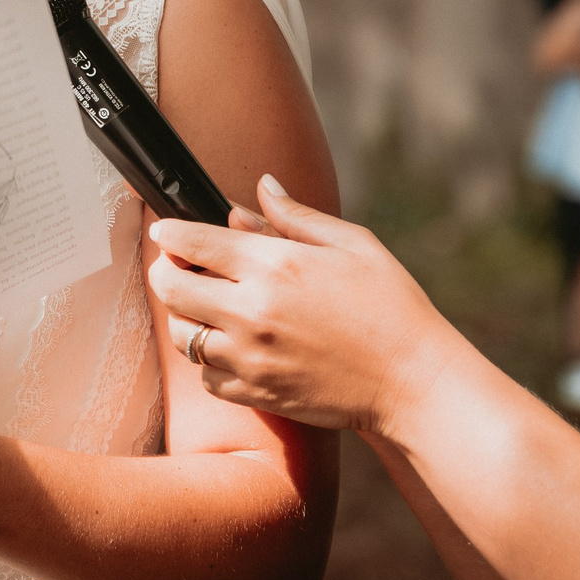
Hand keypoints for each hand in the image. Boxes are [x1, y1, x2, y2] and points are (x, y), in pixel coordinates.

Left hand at [148, 175, 460, 435]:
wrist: (413, 381)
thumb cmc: (391, 306)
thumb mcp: (352, 245)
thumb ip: (295, 217)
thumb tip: (262, 186)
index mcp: (274, 266)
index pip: (192, 243)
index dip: (170, 234)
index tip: (165, 232)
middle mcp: (251, 312)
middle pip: (171, 289)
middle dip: (166, 273)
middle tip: (178, 267)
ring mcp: (249, 358)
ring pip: (182, 335)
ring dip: (185, 316)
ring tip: (208, 306)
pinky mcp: (256, 394)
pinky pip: (206, 376)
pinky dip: (209, 360)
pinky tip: (233, 347)